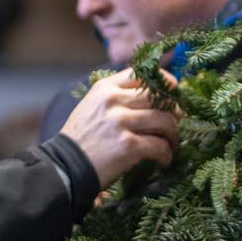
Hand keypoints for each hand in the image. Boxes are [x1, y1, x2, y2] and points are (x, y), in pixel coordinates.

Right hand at [60, 70, 180, 186]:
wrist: (65, 166)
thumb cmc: (82, 138)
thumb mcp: (93, 106)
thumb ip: (117, 96)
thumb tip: (154, 92)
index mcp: (106, 87)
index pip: (145, 74)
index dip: (166, 83)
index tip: (174, 94)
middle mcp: (114, 100)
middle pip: (160, 97)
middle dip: (175, 111)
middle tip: (176, 124)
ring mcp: (121, 122)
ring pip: (166, 121)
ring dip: (174, 136)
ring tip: (171, 145)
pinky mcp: (128, 145)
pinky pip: (160, 146)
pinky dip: (167, 154)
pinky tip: (163, 160)